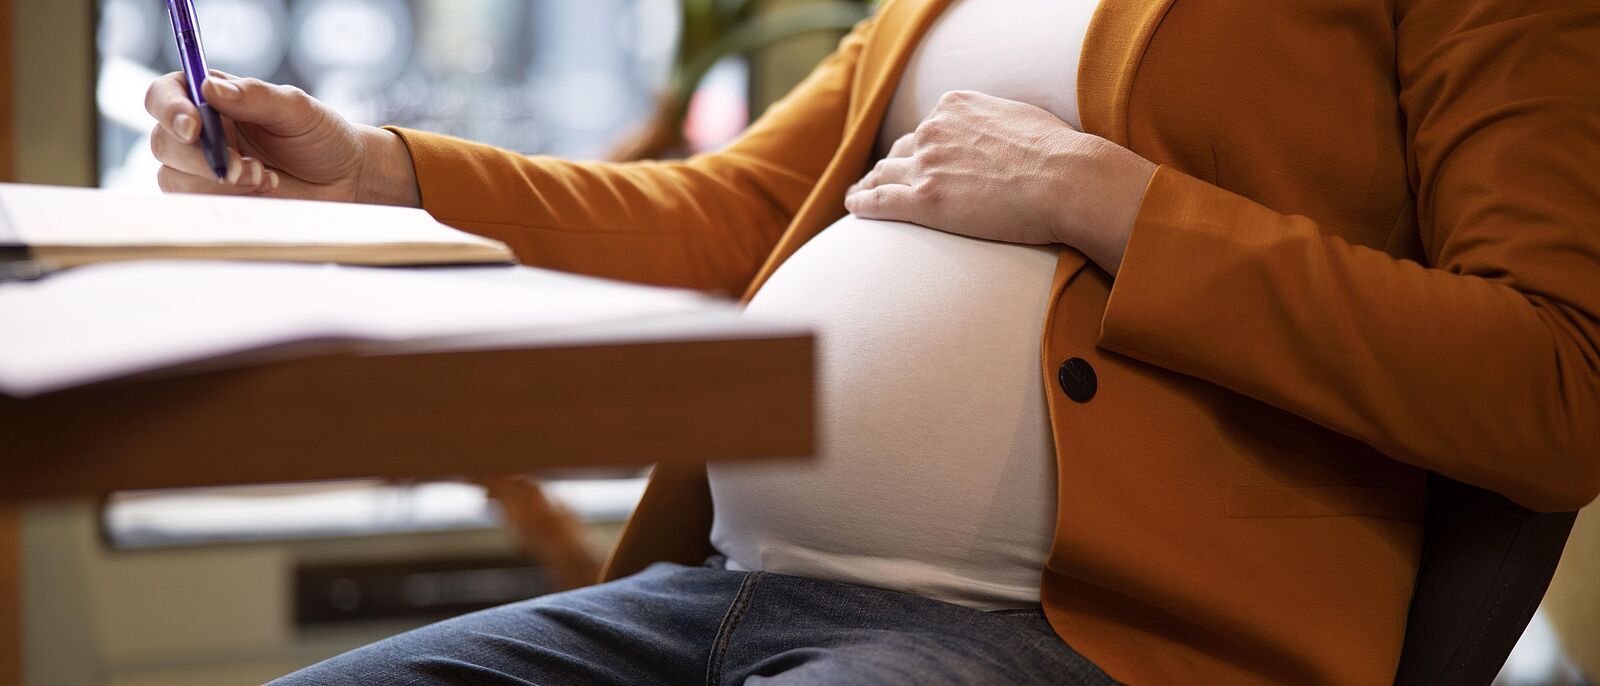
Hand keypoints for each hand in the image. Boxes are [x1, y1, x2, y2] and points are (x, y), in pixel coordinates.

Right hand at [143, 70, 419, 206]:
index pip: (164, 95)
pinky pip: (195, 205)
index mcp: (211, 98)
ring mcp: (201, 168)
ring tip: (265, 177)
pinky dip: (228, 200)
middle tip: (242, 166)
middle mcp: (199, 131)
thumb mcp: (297, 109)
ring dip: (216, 183)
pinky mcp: (213, 199)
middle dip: (199, 158)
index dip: (169, 110)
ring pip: (173, 178)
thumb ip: (256, 97)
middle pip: (163, 142)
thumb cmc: (321, 136)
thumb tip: (210, 87)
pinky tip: (265, 190)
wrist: (344, 179)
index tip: (193, 127)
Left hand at [844, 91, 1156, 274]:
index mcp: (954, 107)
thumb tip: (996, 131)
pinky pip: (879, 201)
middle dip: (893, 166)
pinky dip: (862, 203)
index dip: (921, 147)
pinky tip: (853, 208)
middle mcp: (932, 131)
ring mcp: (925, 165)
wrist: (1064, 179)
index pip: (926, 128)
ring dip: (870, 185)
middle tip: (883, 180)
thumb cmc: (1056, 153)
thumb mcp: (1020, 116)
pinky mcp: (923, 200)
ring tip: (860, 196)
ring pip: (883, 175)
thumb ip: (993, 120)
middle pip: (900, 151)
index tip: (918, 160)